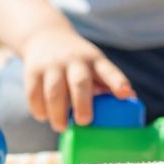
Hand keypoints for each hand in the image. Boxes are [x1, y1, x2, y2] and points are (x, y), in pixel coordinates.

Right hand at [19, 23, 133, 132]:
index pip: (109, 71)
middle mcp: (74, 60)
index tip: (126, 95)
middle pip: (80, 81)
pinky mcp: (32, 71)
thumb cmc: (77, 60)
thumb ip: (108, 82)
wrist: (45, 36)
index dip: (118, 83)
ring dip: (58, 113)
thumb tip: (131, 101)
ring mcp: (52, 65)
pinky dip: (39, 109)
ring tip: (61, 127)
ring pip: (54, 91)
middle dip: (83, 103)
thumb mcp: (94, 64)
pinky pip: (34, 94)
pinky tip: (44, 116)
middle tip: (84, 121)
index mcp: (94, 60)